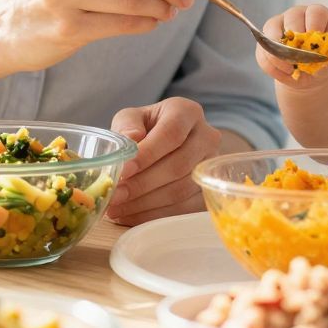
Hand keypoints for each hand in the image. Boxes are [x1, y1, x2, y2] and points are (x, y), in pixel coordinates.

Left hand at [106, 97, 221, 225]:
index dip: (148, 153)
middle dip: (143, 184)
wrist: (164, 144)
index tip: (123, 170)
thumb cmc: (145, 128)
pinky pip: (184, 208)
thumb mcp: (131, 118)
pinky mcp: (208, 190)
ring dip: (146, 203)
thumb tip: (130, 140)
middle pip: (179, 165)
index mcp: (187, 112)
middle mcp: (207, 137)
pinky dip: (155, 214)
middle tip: (116, 195)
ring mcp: (210, 166)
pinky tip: (131, 214)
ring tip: (117, 208)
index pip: (172, 133)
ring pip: (181, 190)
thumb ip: (127, 126)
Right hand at [257, 4, 327, 87]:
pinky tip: (284, 74)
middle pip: (292, 18)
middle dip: (295, 40)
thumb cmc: (322, 63)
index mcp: (316, 16)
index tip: (315, 43)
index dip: (315, 25)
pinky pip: (262, 50)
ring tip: (291, 70)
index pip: (315, 12)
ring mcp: (278, 25)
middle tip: (300, 59)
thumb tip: (317, 62)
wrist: (310, 74)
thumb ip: (324, 61)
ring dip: (280, 54)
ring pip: (271, 30)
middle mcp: (296, 15)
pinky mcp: (264, 39)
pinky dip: (272, 66)